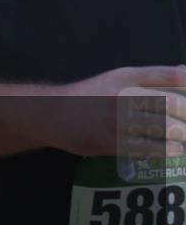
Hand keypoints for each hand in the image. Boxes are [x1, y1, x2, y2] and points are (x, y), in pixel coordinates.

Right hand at [54, 66, 185, 158]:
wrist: (52, 113)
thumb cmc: (90, 95)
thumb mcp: (117, 78)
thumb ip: (150, 77)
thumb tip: (185, 73)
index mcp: (127, 77)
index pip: (170, 76)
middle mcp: (123, 94)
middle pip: (173, 104)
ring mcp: (117, 119)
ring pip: (165, 128)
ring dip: (180, 135)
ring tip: (181, 137)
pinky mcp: (111, 141)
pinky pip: (149, 148)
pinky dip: (167, 150)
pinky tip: (173, 150)